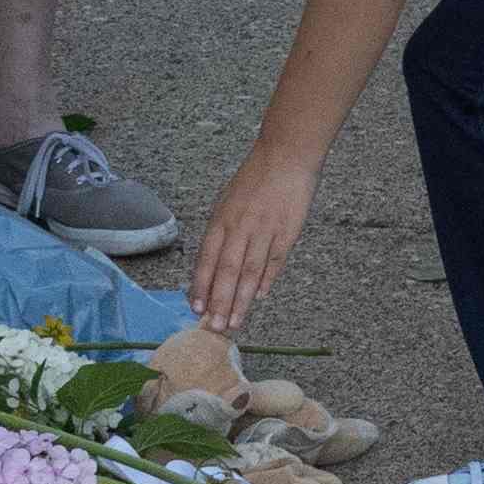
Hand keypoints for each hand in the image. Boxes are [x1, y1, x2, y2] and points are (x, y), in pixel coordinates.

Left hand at [190, 145, 318, 335]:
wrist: (286, 155)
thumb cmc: (255, 179)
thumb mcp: (228, 203)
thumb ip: (222, 235)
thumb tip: (215, 269)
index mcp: (222, 219)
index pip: (207, 259)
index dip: (201, 285)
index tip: (196, 309)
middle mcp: (240, 226)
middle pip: (227, 271)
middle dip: (219, 302)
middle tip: (215, 327)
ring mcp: (265, 230)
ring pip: (250, 272)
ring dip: (242, 300)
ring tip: (235, 322)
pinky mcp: (287, 231)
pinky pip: (275, 260)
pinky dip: (267, 279)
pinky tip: (260, 296)